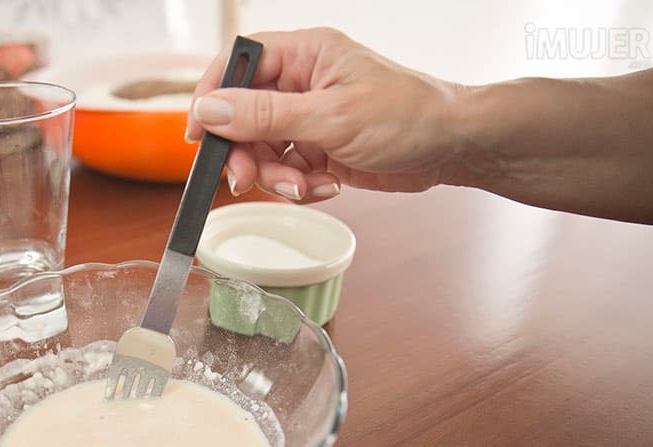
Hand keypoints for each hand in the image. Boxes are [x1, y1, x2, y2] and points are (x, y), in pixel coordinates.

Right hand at [186, 28, 464, 202]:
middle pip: (242, 116)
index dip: (212, 96)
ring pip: (262, 150)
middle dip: (246, 152)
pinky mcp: (319, 148)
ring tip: (304, 185)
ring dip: (276, 176)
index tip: (199, 134)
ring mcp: (310, 118)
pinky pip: (287, 170)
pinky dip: (299, 184)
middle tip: (250, 179)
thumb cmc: (407, 116)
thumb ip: (265, 116)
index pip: (238, 64)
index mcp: (304, 55)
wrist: (453, 148)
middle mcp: (302, 83)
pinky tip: (326, 184)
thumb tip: (209, 109)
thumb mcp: (330, 117)